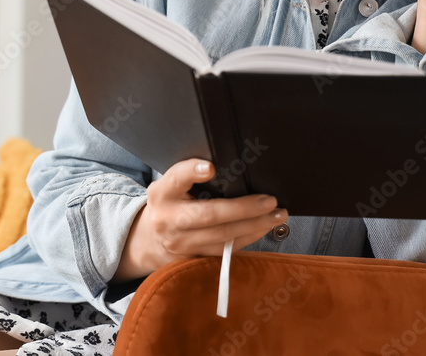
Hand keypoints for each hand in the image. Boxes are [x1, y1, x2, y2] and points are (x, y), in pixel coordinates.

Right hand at [112, 158, 287, 281]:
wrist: (148, 240)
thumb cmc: (169, 204)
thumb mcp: (170, 186)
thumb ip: (190, 176)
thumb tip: (230, 165)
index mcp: (163, 193)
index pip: (176, 178)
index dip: (192, 172)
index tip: (210, 167)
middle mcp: (169, 219)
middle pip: (209, 215)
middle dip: (244, 208)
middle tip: (270, 201)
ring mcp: (181, 243)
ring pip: (223, 236)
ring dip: (255, 226)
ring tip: (277, 215)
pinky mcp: (193, 259)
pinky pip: (225, 250)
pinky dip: (248, 238)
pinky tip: (264, 228)